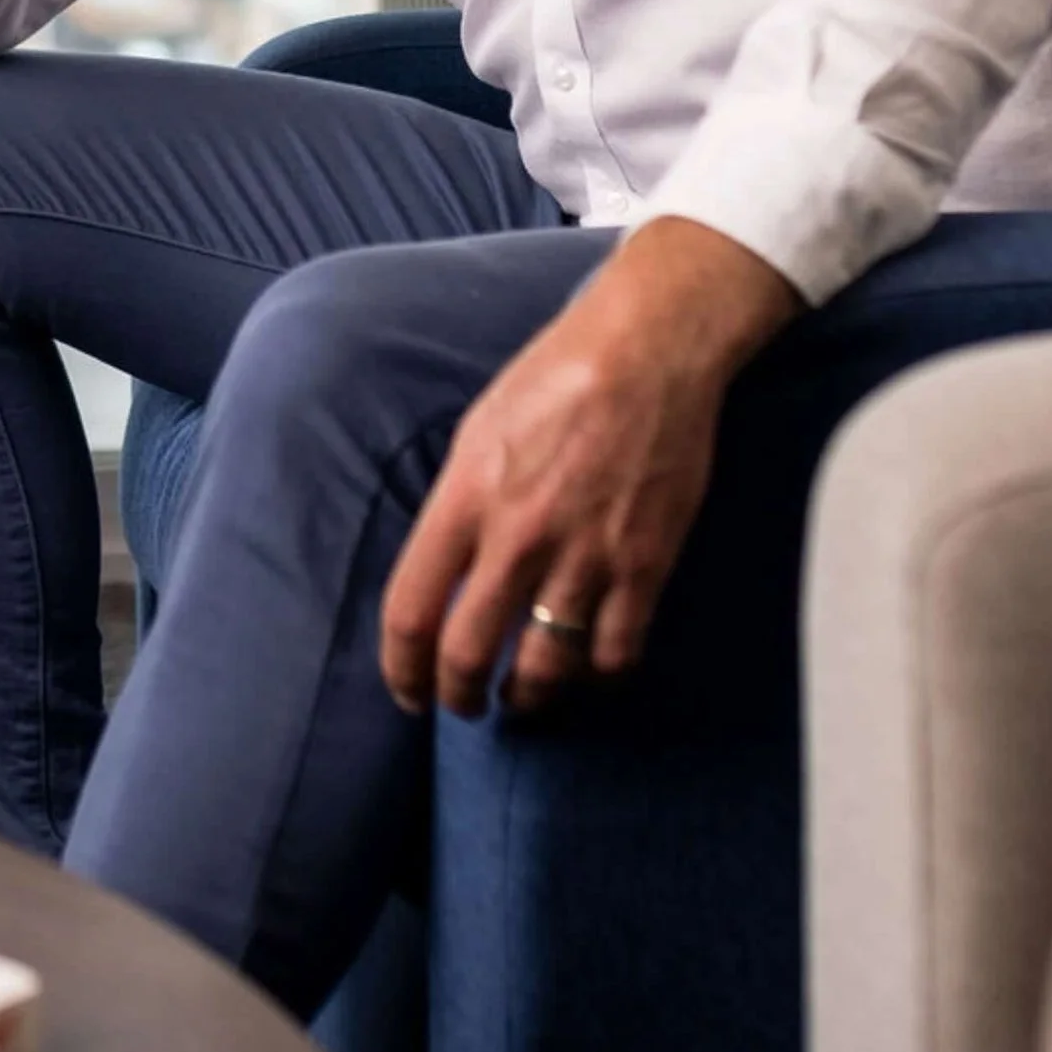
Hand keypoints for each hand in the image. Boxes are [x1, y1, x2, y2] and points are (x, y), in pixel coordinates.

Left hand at [379, 217, 800, 718]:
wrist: (650, 348)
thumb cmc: (559, 374)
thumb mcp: (480, 430)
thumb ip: (460, 506)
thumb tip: (446, 573)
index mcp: (468, 496)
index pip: (411, 610)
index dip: (402, 667)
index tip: (409, 688)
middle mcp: (519, 535)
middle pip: (469, 653)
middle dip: (459, 695)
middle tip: (464, 704)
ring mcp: (586, 554)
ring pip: (545, 669)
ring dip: (528, 697)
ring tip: (524, 696)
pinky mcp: (645, 563)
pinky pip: (616, 653)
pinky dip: (600, 674)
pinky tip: (590, 667)